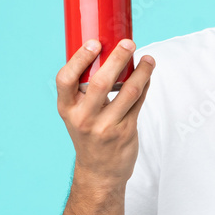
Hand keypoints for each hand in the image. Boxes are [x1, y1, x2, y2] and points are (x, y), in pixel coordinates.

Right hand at [56, 39, 154, 185]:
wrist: (99, 172)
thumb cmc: (89, 133)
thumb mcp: (77, 114)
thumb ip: (86, 89)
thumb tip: (109, 52)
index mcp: (67, 108)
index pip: (65, 80)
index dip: (79, 59)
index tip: (94, 43)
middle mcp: (83, 118)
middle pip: (100, 83)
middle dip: (117, 59)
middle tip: (129, 42)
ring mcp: (105, 127)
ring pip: (128, 92)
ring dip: (141, 72)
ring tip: (148, 59)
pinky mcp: (125, 132)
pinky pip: (138, 103)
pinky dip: (144, 85)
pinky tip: (148, 75)